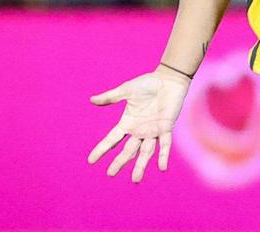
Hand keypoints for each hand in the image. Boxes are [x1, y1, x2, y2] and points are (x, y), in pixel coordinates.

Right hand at [87, 67, 190, 181]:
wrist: (168, 79)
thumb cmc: (148, 83)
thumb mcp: (126, 90)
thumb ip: (110, 97)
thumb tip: (91, 100)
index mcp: (128, 122)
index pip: (112, 139)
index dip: (102, 149)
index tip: (91, 160)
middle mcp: (139, 130)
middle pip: (127, 150)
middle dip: (119, 162)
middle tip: (110, 174)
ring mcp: (153, 131)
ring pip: (146, 152)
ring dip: (141, 165)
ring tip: (135, 179)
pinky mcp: (166, 127)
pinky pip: (165, 144)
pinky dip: (164, 155)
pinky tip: (162, 168)